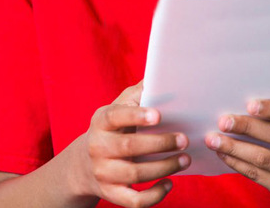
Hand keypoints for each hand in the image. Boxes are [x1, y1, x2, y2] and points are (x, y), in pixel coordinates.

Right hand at [76, 82, 189, 207]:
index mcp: (101, 121)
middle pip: (129, 147)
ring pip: (134, 175)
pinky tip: (170, 182)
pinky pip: (133, 201)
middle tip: (184, 139)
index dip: (137, 116)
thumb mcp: (117, 108)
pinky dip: (154, 196)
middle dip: (160, 144)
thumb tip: (160, 75)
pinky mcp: (111, 194)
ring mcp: (103, 173)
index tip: (158, 115)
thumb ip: (136, 94)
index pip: (116, 116)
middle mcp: (98, 147)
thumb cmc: (112, 128)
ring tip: (185, 159)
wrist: (83, 164)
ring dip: (164, 167)